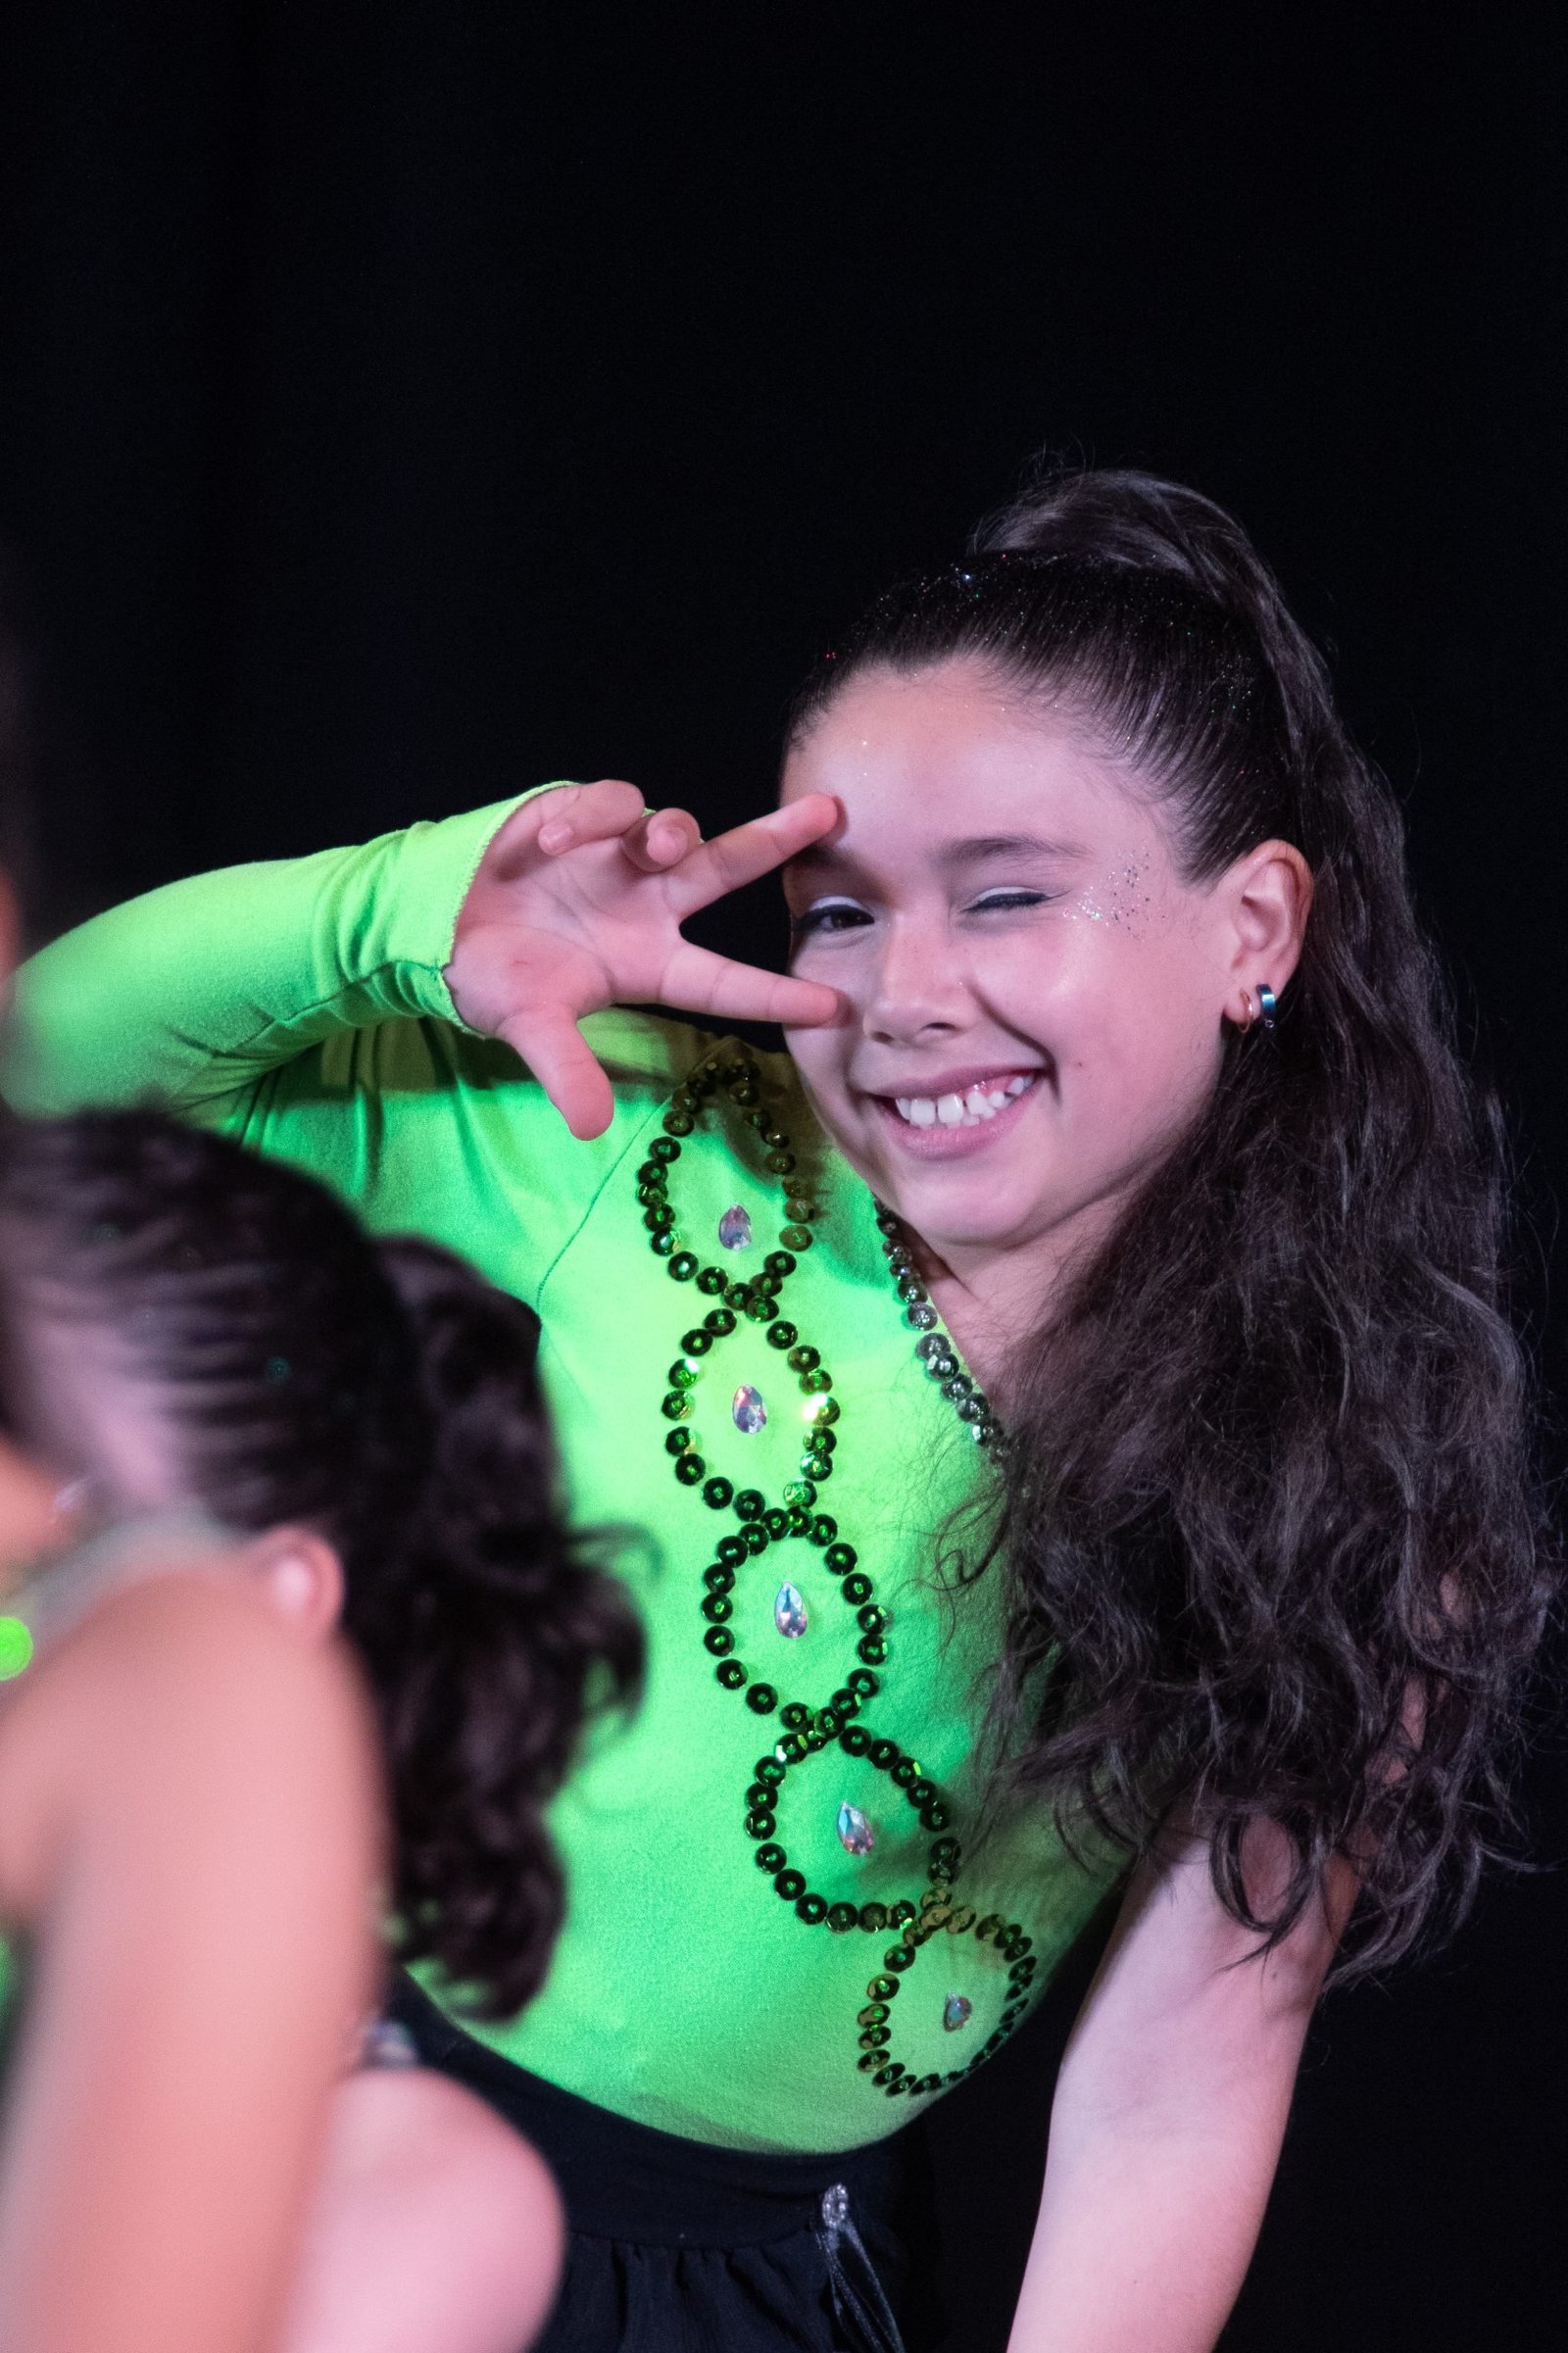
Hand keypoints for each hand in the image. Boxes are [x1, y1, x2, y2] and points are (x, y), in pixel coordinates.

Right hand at [446, 780, 842, 1136]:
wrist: (436, 932)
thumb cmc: (498, 982)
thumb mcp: (532, 1029)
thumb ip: (567, 1071)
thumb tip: (591, 1128)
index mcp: (650, 963)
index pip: (725, 980)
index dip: (776, 994)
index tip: (833, 1006)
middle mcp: (649, 905)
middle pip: (728, 867)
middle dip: (779, 837)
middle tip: (831, 812)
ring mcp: (619, 857)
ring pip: (674, 828)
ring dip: (672, 832)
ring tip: (654, 846)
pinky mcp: (582, 817)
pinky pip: (609, 804)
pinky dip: (592, 818)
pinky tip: (554, 842)